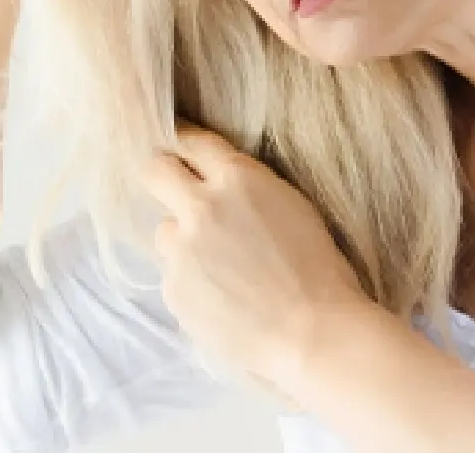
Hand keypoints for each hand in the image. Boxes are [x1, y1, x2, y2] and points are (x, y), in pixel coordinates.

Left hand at [140, 124, 368, 389]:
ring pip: (165, 231)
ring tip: (217, 267)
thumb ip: (248, 188)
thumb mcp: (292, 206)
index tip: (179, 143)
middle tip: (174, 189)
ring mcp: (182, 249)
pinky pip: (173, 275)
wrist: (313, 334)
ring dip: (182, 240)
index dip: (184, 140)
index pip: (193, 141)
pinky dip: (190, 282)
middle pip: (154, 171)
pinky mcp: (173, 289)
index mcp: (238, 177)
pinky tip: (221, 298)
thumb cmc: (319, 270)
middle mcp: (201, 206)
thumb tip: (223, 185)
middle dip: (161, 175)